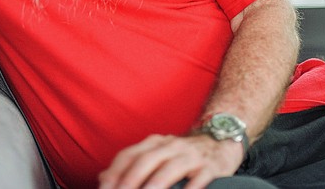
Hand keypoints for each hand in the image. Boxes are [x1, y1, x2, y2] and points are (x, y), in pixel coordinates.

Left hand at [99, 133, 244, 188]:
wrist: (220, 140)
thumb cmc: (183, 153)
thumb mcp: (157, 153)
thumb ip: (132, 164)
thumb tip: (103, 178)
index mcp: (154, 143)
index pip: (129, 155)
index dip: (115, 172)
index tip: (105, 187)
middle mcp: (170, 146)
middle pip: (146, 160)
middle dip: (131, 180)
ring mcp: (190, 155)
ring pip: (170, 168)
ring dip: (155, 184)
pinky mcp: (210, 166)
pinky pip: (199, 178)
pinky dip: (190, 188)